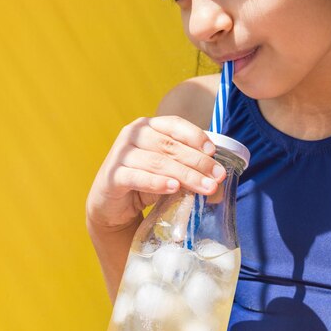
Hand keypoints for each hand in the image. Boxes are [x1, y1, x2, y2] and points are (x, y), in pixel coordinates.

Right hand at [86, 116, 225, 229]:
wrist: (111, 206)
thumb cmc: (144, 182)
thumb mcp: (169, 172)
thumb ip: (190, 170)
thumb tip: (220, 183)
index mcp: (148, 126)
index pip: (175, 124)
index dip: (195, 136)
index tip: (214, 151)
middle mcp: (133, 135)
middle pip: (170, 145)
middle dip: (198, 161)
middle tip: (218, 176)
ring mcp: (120, 154)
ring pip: (158, 162)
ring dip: (185, 175)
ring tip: (205, 187)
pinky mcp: (112, 176)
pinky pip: (138, 177)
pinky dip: (157, 182)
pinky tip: (173, 188)